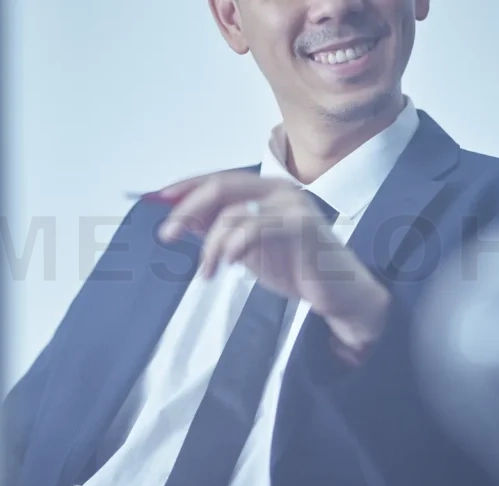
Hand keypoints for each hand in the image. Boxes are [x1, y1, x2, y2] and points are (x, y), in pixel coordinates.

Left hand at [157, 169, 390, 361]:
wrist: (340, 293)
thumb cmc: (298, 269)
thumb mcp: (248, 249)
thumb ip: (220, 231)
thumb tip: (182, 218)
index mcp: (267, 190)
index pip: (218, 179)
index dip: (186, 186)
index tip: (158, 200)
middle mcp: (280, 190)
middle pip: (221, 186)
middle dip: (187, 209)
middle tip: (167, 235)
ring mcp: (292, 205)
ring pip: (233, 213)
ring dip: (210, 246)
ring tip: (206, 272)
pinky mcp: (301, 226)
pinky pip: (254, 229)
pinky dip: (233, 247)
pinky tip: (228, 265)